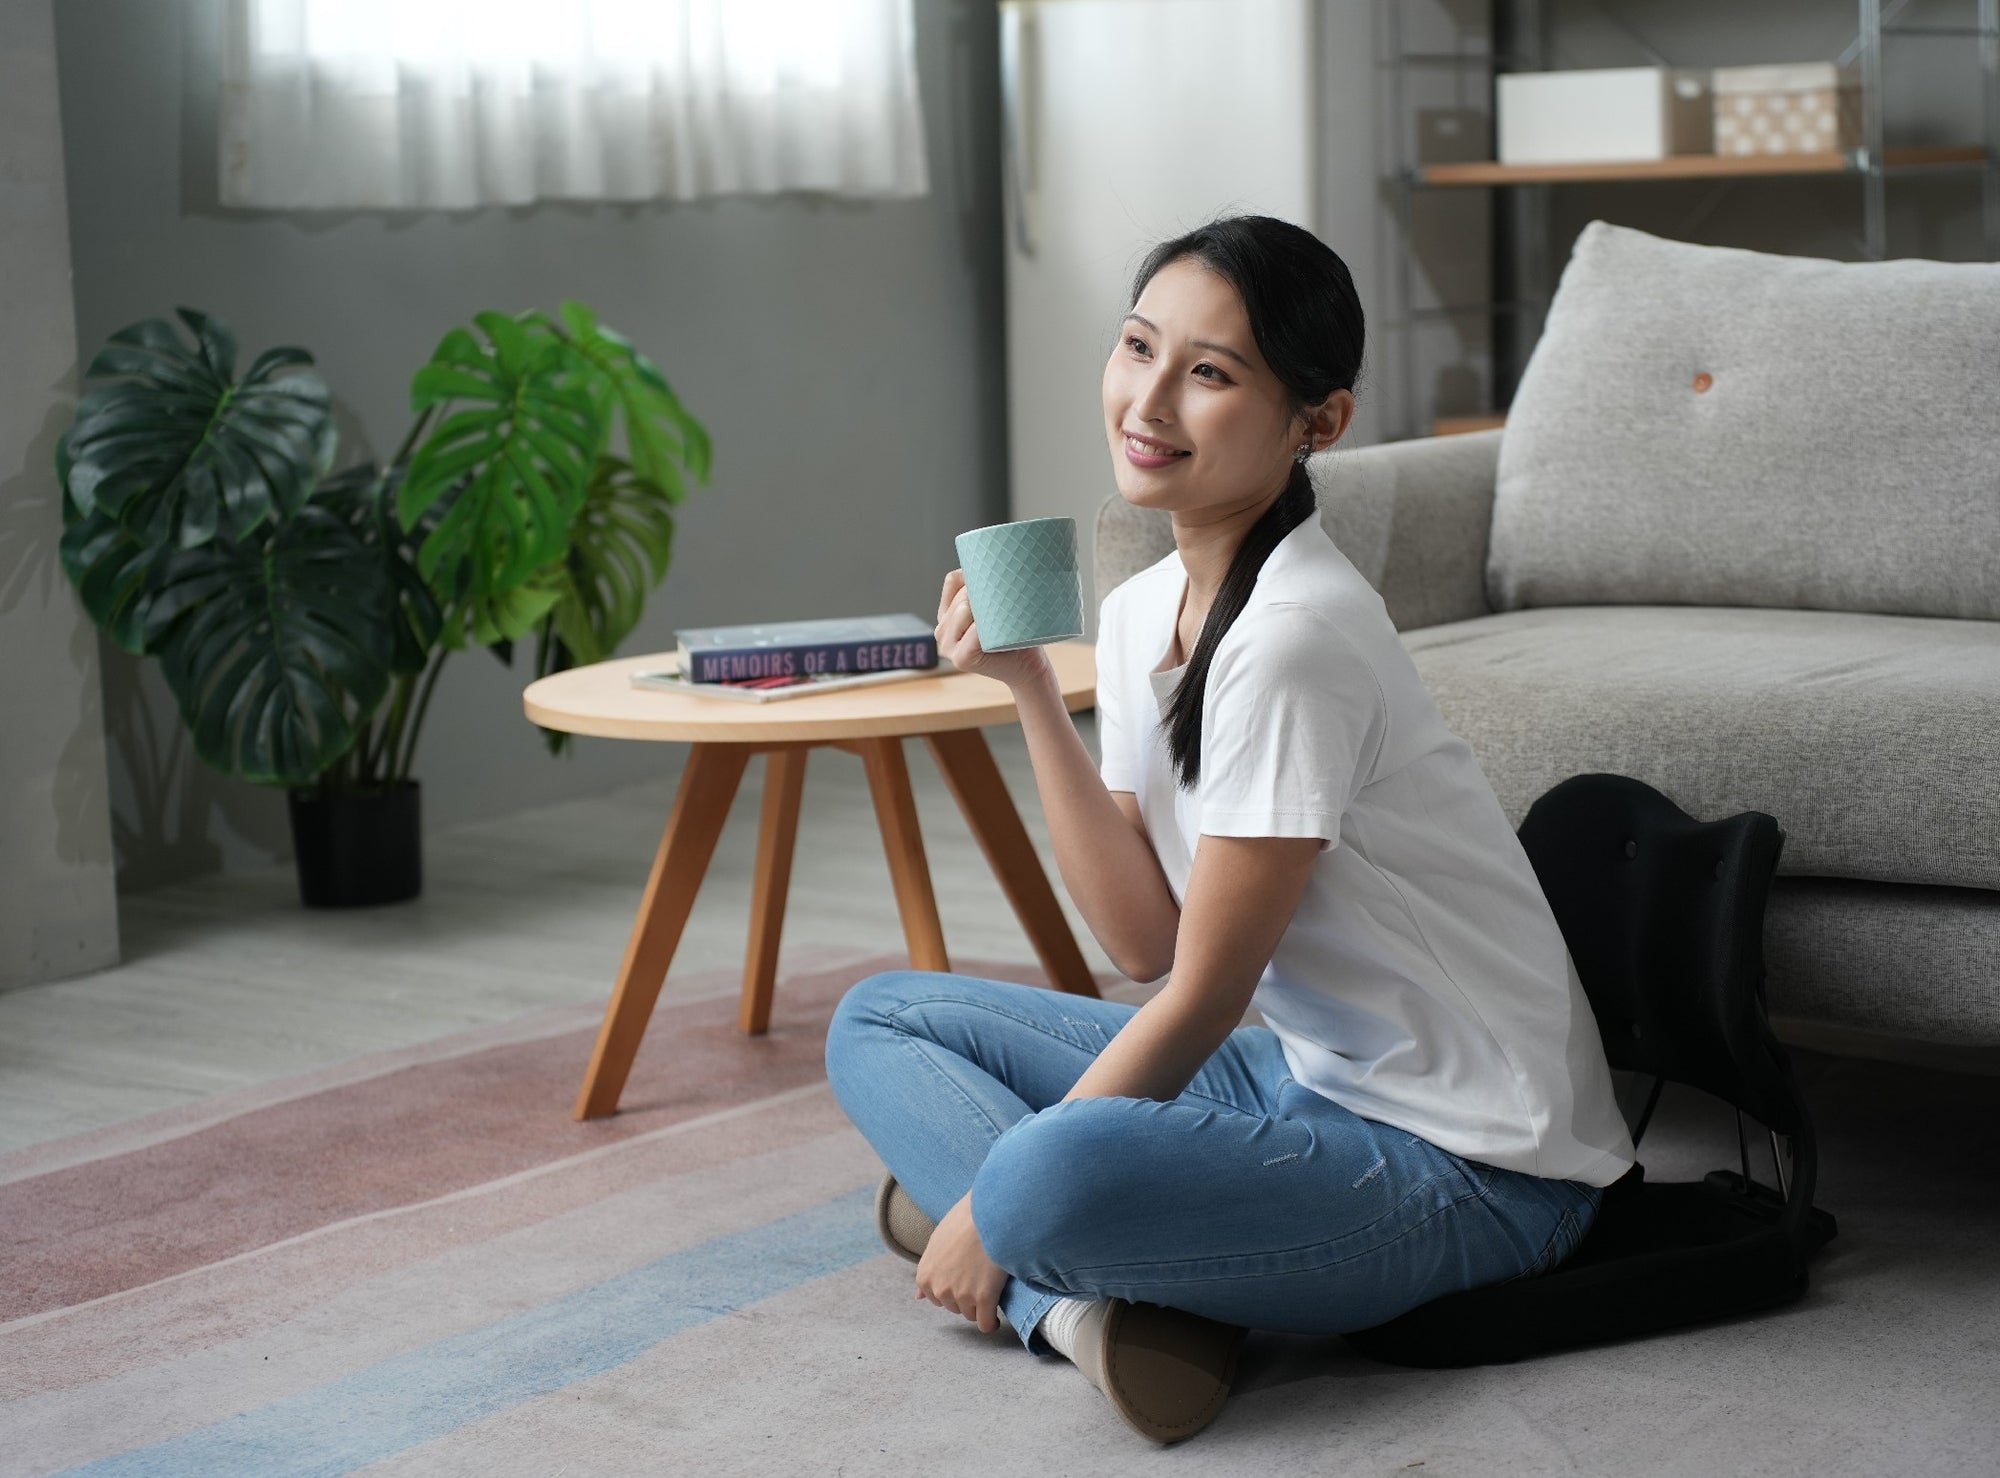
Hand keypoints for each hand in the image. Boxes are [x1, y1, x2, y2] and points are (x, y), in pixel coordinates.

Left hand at [914, 1192, 1010, 1333]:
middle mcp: (939, 1289)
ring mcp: (961, 1295)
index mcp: (925, 1275)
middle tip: (980, 1274)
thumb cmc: (966, 1221)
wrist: (990, 1213)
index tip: (966, 1278)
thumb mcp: (937, 1242)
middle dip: (966, 1296)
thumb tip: (917, 1297)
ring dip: (980, 1305)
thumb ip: (928, 1270)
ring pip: (971, 1314)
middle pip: (954, 1307)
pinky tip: (996, 1316)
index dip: (953, 1288)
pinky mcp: (983, 1298)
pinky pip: (985, 1324)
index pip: (937, 1299)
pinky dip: (990, 1323)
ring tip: (989, 1284)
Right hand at [936, 569, 1051, 690]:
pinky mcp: (961, 659)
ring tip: (1006, 611)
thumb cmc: (1016, 635)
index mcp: (947, 615)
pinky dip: (984, 627)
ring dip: (986, 608)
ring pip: (963, 609)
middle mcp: (942, 631)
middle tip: (1010, 595)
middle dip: (984, 592)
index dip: (974, 575)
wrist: (1028, 668)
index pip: (952, 581)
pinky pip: (973, 632)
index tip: (999, 576)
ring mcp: (948, 647)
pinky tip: (995, 626)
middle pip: (960, 596)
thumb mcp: (997, 607)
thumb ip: (987, 588)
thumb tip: (994, 555)